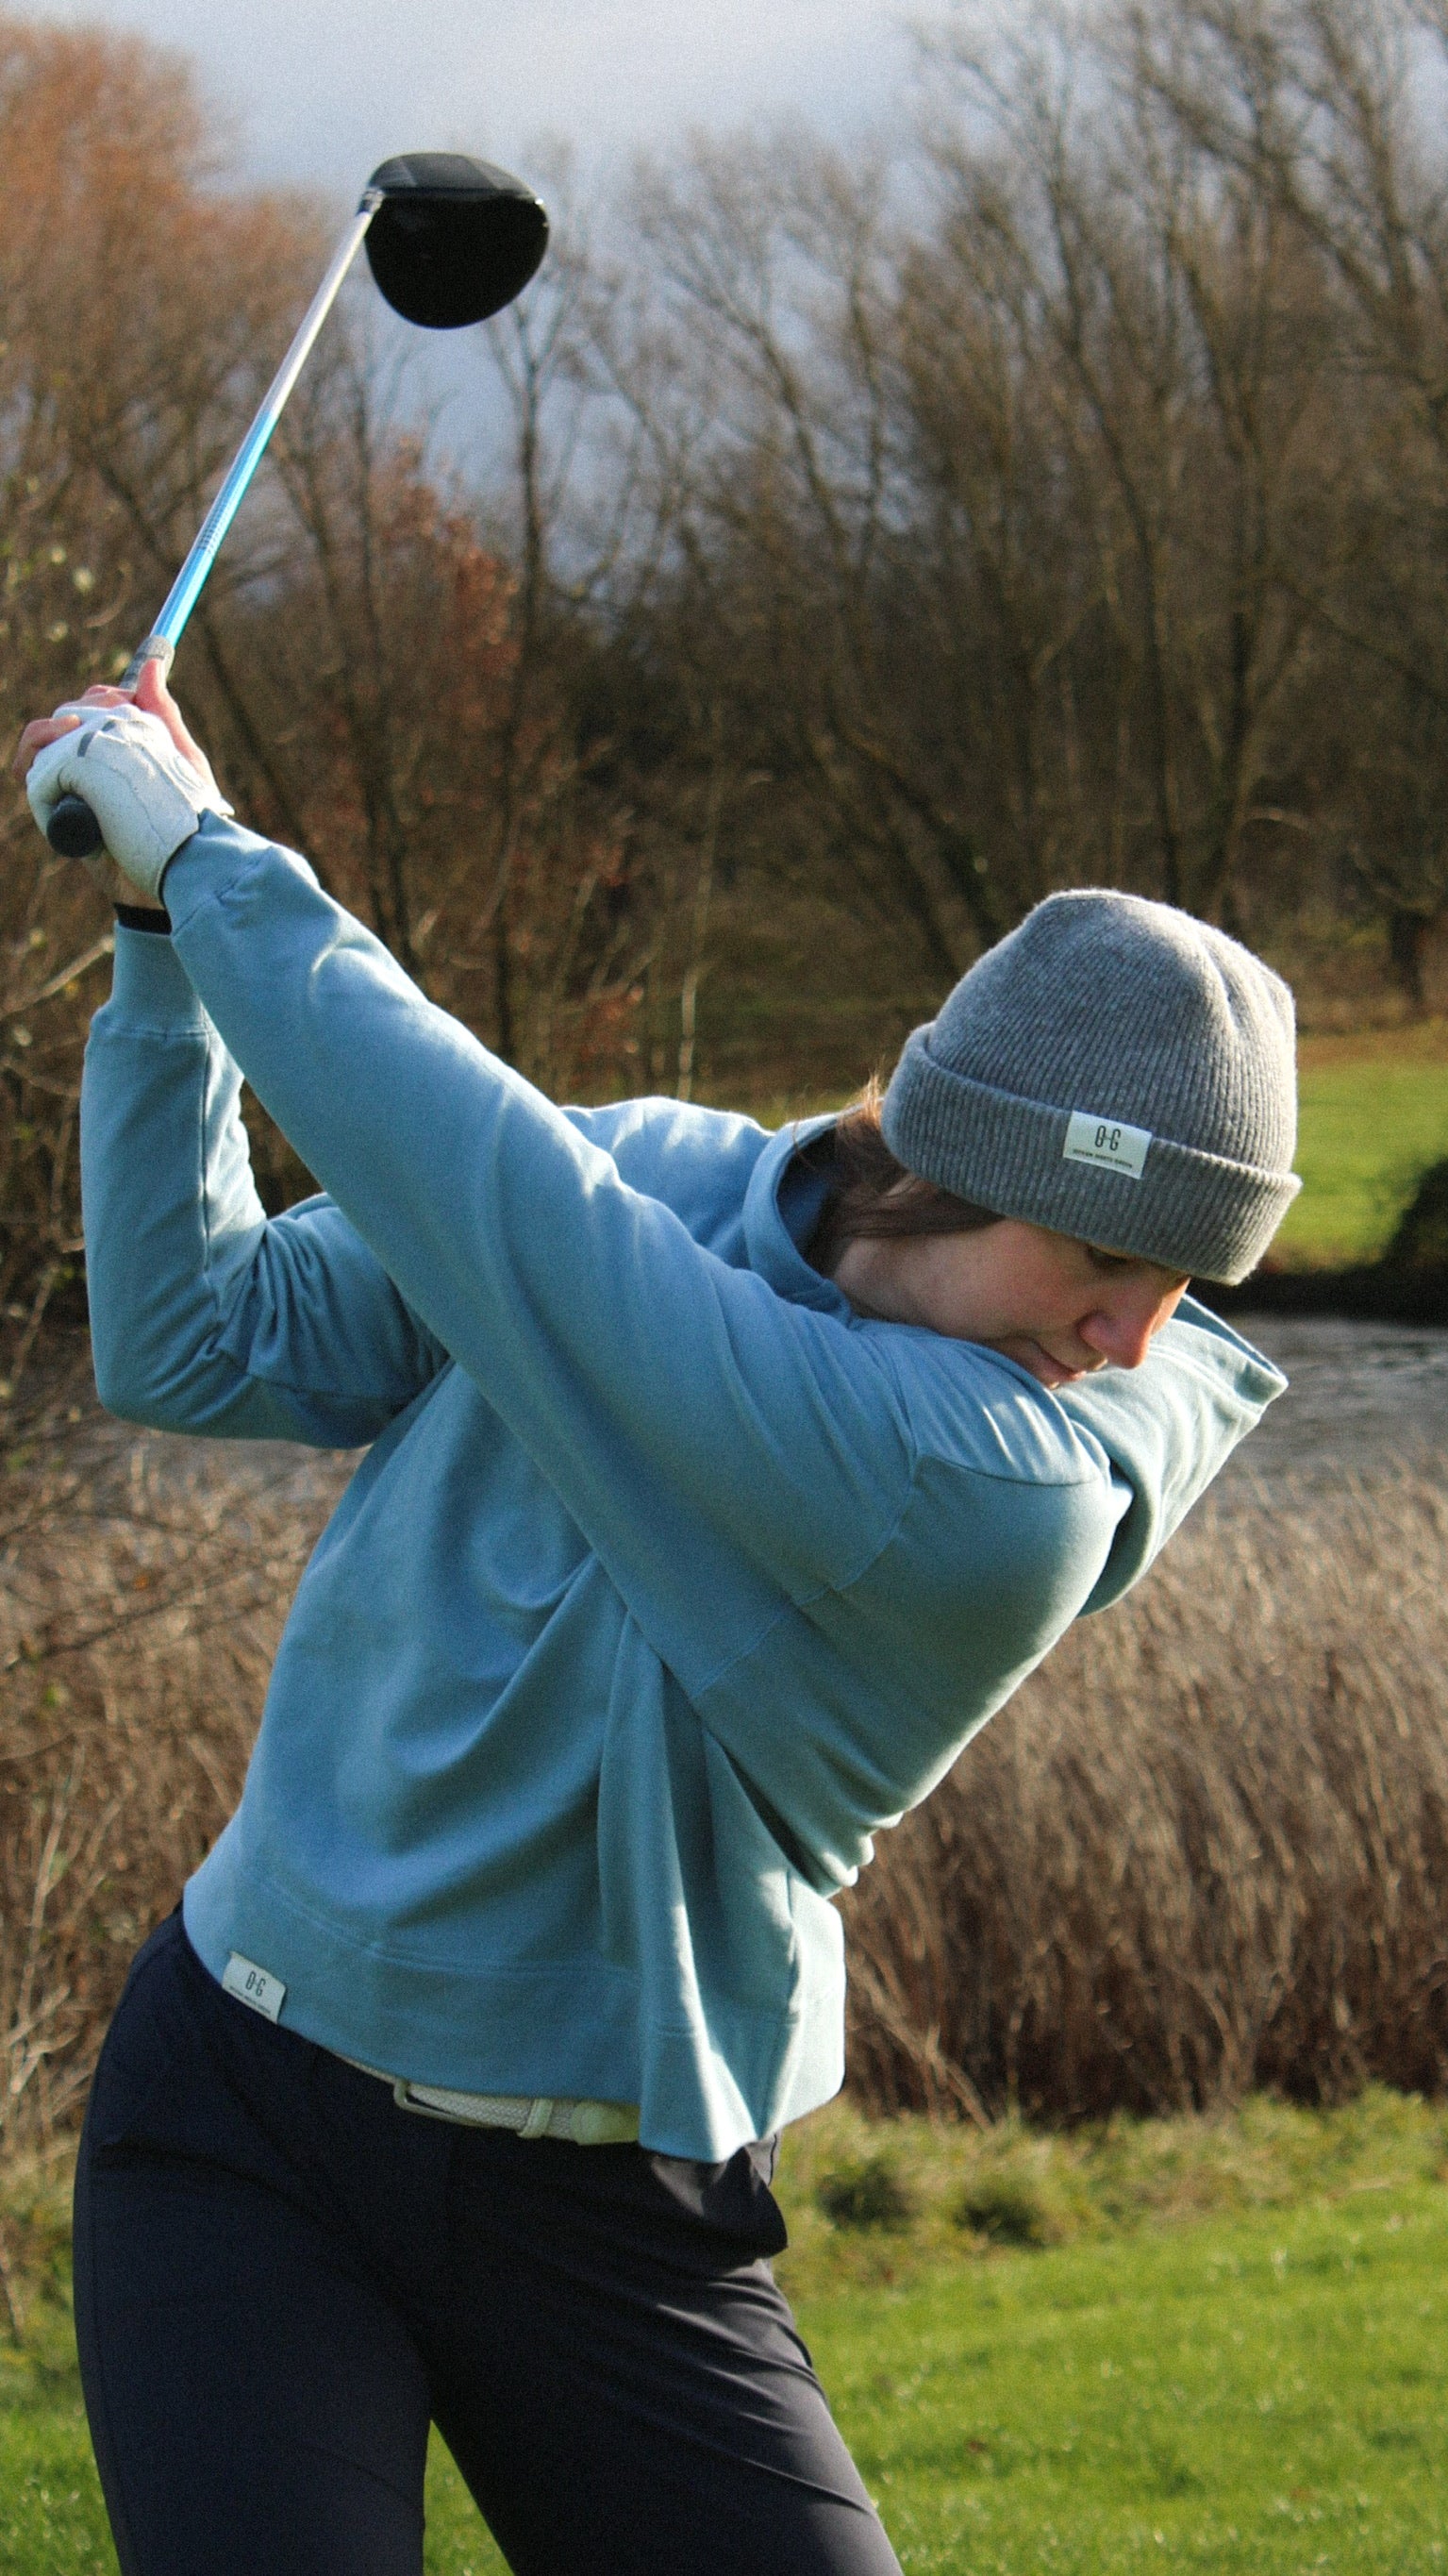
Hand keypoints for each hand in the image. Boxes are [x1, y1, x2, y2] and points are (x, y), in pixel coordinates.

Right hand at [14, 663, 231, 904]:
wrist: (182, 866)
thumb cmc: (188, 816)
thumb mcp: (180, 757)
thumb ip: (164, 712)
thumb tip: (152, 666)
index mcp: (117, 748)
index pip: (93, 703)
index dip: (104, 695)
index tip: (127, 700)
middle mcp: (90, 764)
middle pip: (65, 715)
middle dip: (86, 706)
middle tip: (114, 713)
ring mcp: (71, 785)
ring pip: (39, 739)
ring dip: (53, 725)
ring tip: (77, 725)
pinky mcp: (57, 810)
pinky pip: (30, 773)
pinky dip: (37, 753)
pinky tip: (61, 744)